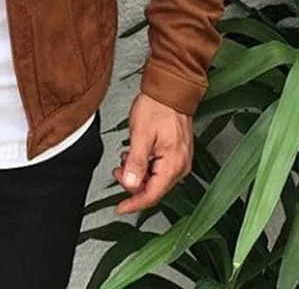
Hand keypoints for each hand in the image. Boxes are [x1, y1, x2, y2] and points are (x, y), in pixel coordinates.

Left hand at [112, 92, 192, 213]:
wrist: (171, 89)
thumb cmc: (158, 107)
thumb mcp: (140, 135)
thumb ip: (135, 162)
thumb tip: (129, 185)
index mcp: (173, 165)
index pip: (151, 195)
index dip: (133, 203)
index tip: (119, 208)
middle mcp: (181, 166)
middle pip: (154, 189)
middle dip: (133, 184)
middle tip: (117, 171)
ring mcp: (181, 160)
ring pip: (156, 179)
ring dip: (138, 174)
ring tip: (124, 159)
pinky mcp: (177, 153)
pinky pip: (160, 168)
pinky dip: (145, 166)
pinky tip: (134, 155)